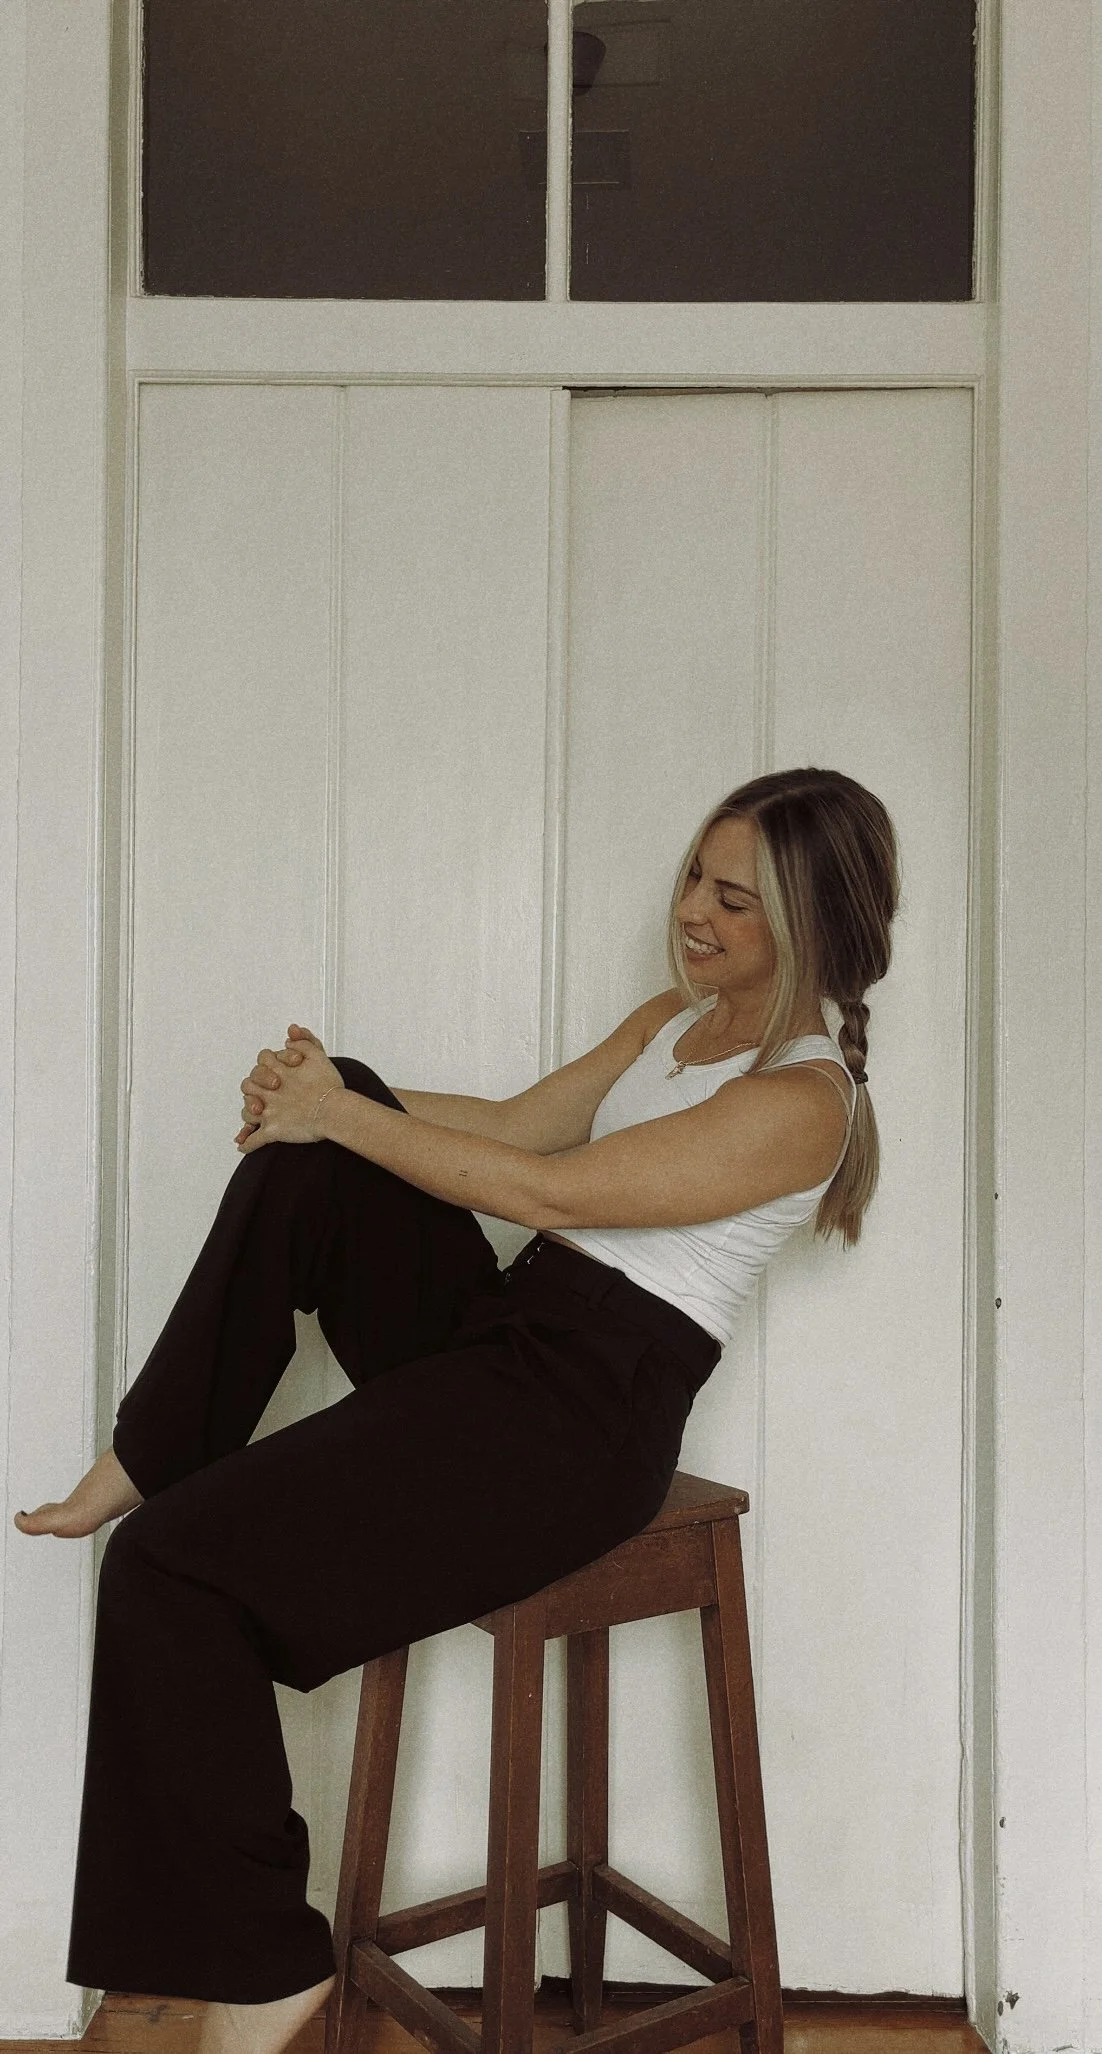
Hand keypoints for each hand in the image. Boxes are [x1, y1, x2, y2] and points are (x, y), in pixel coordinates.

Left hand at [235, 1026, 343, 1152]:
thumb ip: (303, 1041)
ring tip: (258, 1114)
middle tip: (267, 1093)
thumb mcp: (319, 1055)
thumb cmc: (328, 1085)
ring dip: (251, 1113)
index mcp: (277, 1071)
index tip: (279, 1072)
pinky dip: (247, 1144)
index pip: (261, 1061)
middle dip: (254, 1088)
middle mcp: (268, 1091)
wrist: (333, 1111)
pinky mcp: (273, 1131)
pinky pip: (254, 1140)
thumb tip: (290, 1034)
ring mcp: (269, 1112)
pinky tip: (243, 1145)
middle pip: (248, 1085)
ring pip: (247, 1113)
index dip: (268, 1064)